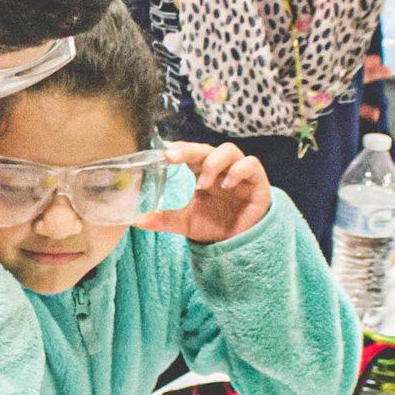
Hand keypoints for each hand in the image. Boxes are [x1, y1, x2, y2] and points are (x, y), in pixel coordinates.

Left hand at [137, 143, 270, 244]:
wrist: (239, 245)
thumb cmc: (214, 227)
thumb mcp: (186, 223)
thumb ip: (163, 219)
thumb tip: (136, 220)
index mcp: (204, 172)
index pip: (192, 153)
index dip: (180, 149)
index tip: (165, 153)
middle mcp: (222, 168)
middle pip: (207, 148)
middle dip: (190, 149)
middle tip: (173, 157)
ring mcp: (240, 173)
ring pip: (230, 150)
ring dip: (214, 162)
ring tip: (202, 182)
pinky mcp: (258, 182)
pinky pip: (251, 164)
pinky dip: (239, 170)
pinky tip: (227, 184)